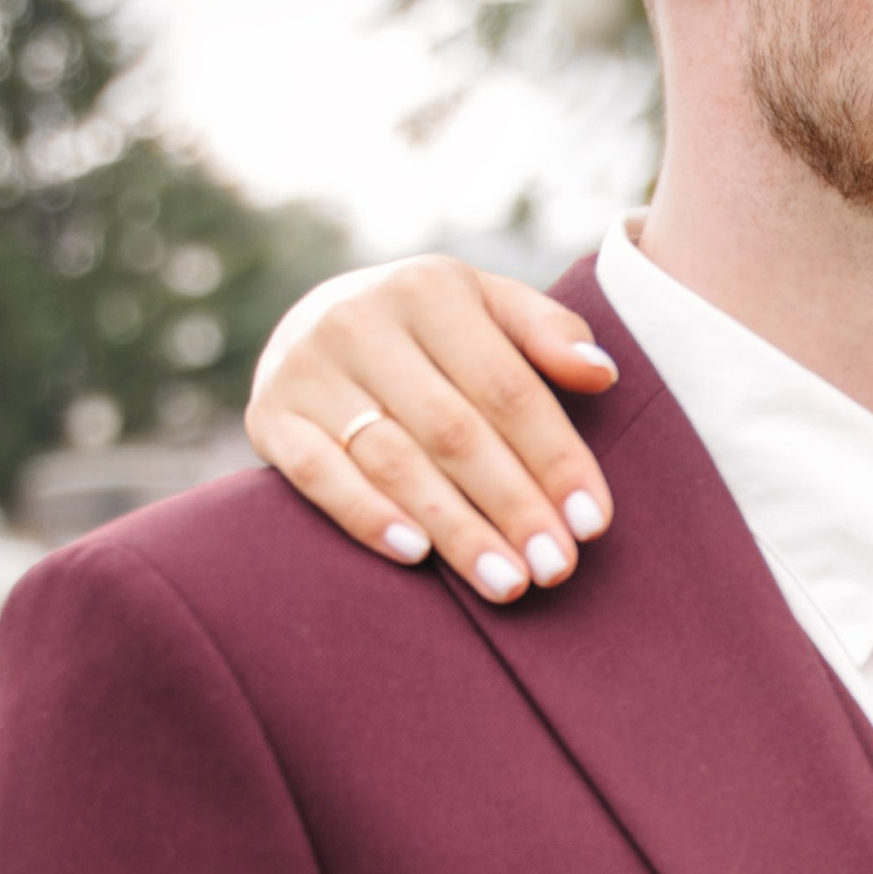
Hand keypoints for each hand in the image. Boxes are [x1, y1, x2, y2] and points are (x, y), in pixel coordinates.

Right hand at [245, 258, 620, 600]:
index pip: (507, 387)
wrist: (313, 321)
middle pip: (454, 431)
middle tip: (557, 568)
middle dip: (513, 505)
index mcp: (429, 290)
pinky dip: (366, 516)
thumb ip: (546, 333)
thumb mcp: (487, 308)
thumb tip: (602, 372)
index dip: (555, 458)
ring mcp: (308, 370)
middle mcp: (361, 321)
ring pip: (394, 461)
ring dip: (455, 529)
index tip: (593, 523)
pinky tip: (415, 555)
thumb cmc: (428, 330)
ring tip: (506, 583)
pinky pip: (318, 475)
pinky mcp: (269, 417)